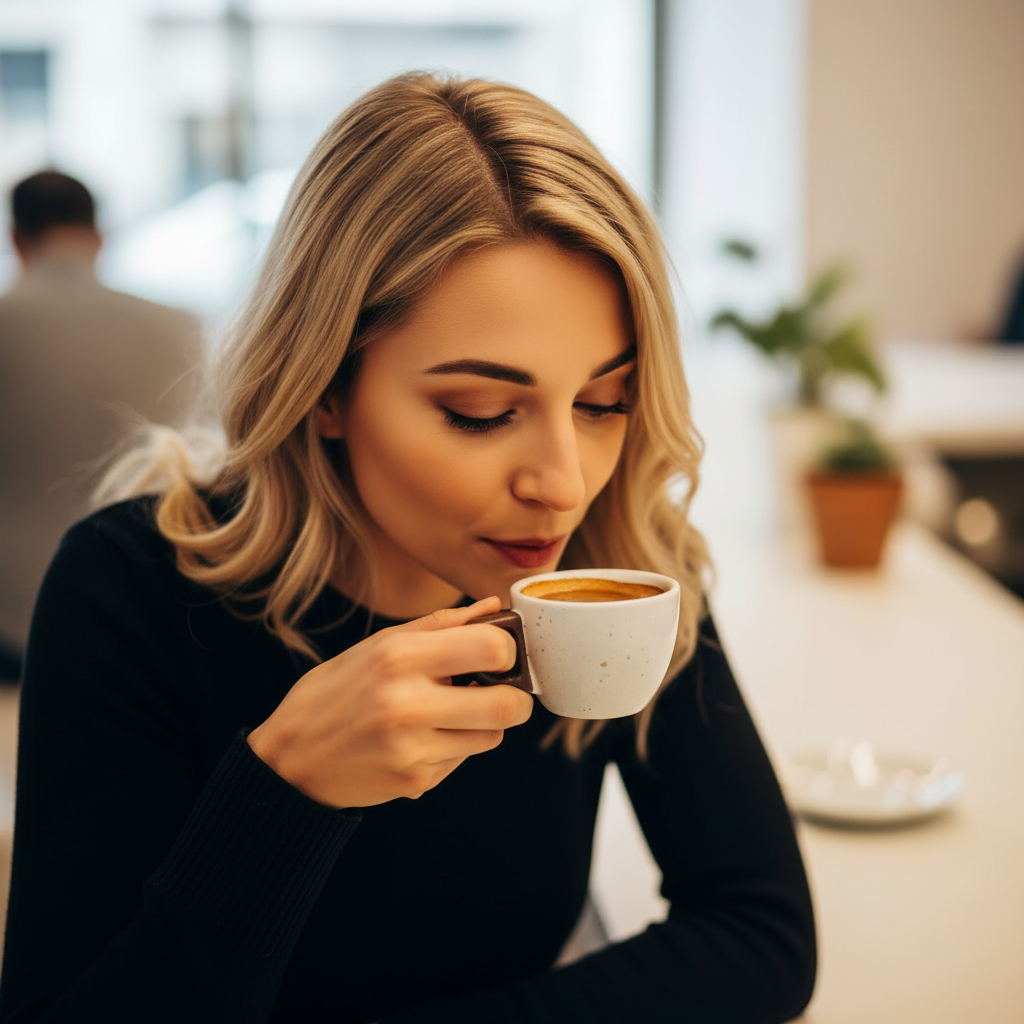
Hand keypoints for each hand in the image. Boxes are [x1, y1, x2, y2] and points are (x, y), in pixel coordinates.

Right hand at [246, 597, 531, 807]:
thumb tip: (493, 607)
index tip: (499, 652)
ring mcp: (412, 749)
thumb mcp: (378, 645)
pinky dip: (454, 745)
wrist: (291, 759)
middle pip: (507, 706)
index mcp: (398, 658)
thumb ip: (440, 626)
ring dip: (484, 722)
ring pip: (492, 736)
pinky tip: (423, 737)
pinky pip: (463, 759)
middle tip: (503, 690)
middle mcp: (406, 705)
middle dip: (517, 697)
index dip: (508, 649)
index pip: (492, 649)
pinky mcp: (415, 782)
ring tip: (452, 711)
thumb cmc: (335, 692)